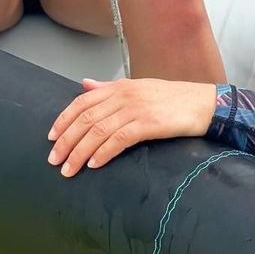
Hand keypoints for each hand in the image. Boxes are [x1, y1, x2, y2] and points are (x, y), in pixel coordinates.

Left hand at [47, 78, 217, 176]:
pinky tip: (94, 165)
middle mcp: (124, 95)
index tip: (51, 137)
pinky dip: (103, 153)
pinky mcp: (149, 123)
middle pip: (86, 118)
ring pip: (98, 131)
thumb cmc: (171, 99)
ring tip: (68, 170)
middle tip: (54, 160)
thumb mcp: (138, 88)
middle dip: (66, 141)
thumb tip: (84, 83)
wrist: (203, 103)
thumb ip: (109, 88)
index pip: (82, 101)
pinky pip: (119, 139)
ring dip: (79, 152)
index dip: (64, 119)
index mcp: (119, 87)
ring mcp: (136, 108)